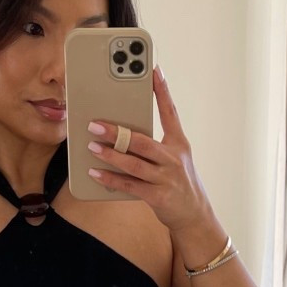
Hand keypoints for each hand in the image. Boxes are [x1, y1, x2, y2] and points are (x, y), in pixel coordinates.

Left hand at [83, 67, 223, 254]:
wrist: (194, 215)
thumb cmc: (179, 183)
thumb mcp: (175, 159)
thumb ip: (154, 144)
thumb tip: (121, 132)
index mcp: (179, 144)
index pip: (170, 112)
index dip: (162, 91)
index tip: (153, 71)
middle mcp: (173, 159)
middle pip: (142, 141)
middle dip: (117, 132)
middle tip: (95, 125)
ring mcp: (166, 179)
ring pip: (134, 164)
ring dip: (111, 155)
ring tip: (92, 147)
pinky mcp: (158, 197)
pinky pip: (130, 186)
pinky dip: (111, 179)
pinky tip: (96, 173)